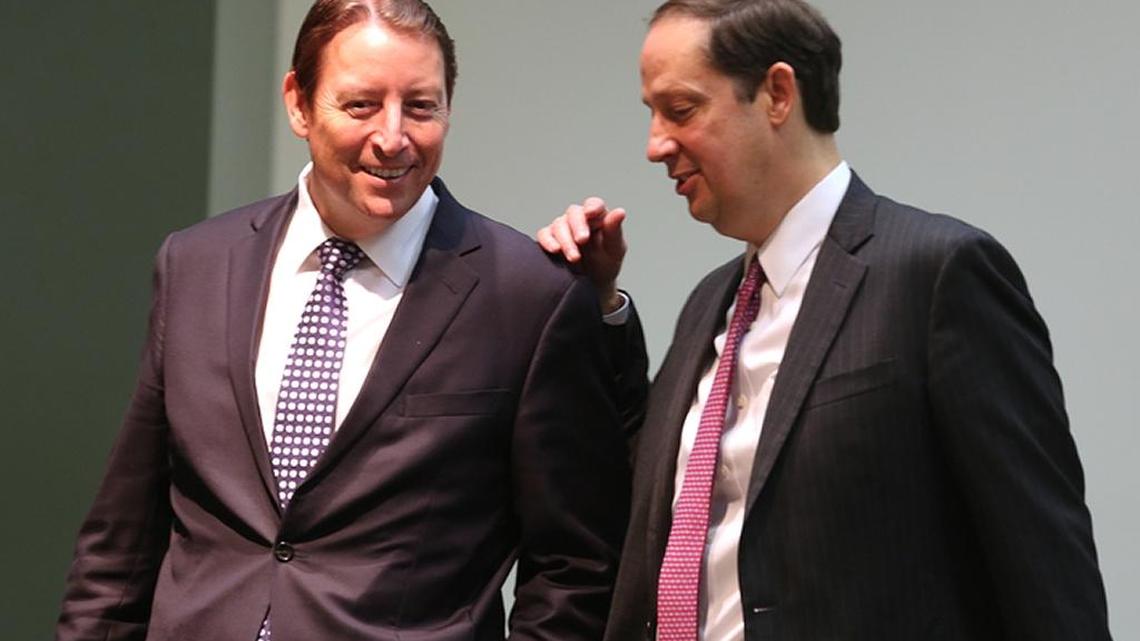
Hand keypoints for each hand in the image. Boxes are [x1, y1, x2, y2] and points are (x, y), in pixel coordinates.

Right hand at [537, 197, 626, 312]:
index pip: (594, 205)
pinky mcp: (550, 240)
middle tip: (582, 240)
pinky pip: (544, 234)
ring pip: (559, 224)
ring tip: (574, 257)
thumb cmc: (605, 264)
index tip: (591, 214)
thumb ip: (615, 231)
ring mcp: (563, 228)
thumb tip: (620, 212)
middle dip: (577, 226)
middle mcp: (578, 220)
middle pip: (574, 213)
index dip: (592, 207)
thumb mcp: (615, 250)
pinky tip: (555, 250)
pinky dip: (548, 241)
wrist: (592, 285)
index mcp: (597, 217)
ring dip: (566, 240)